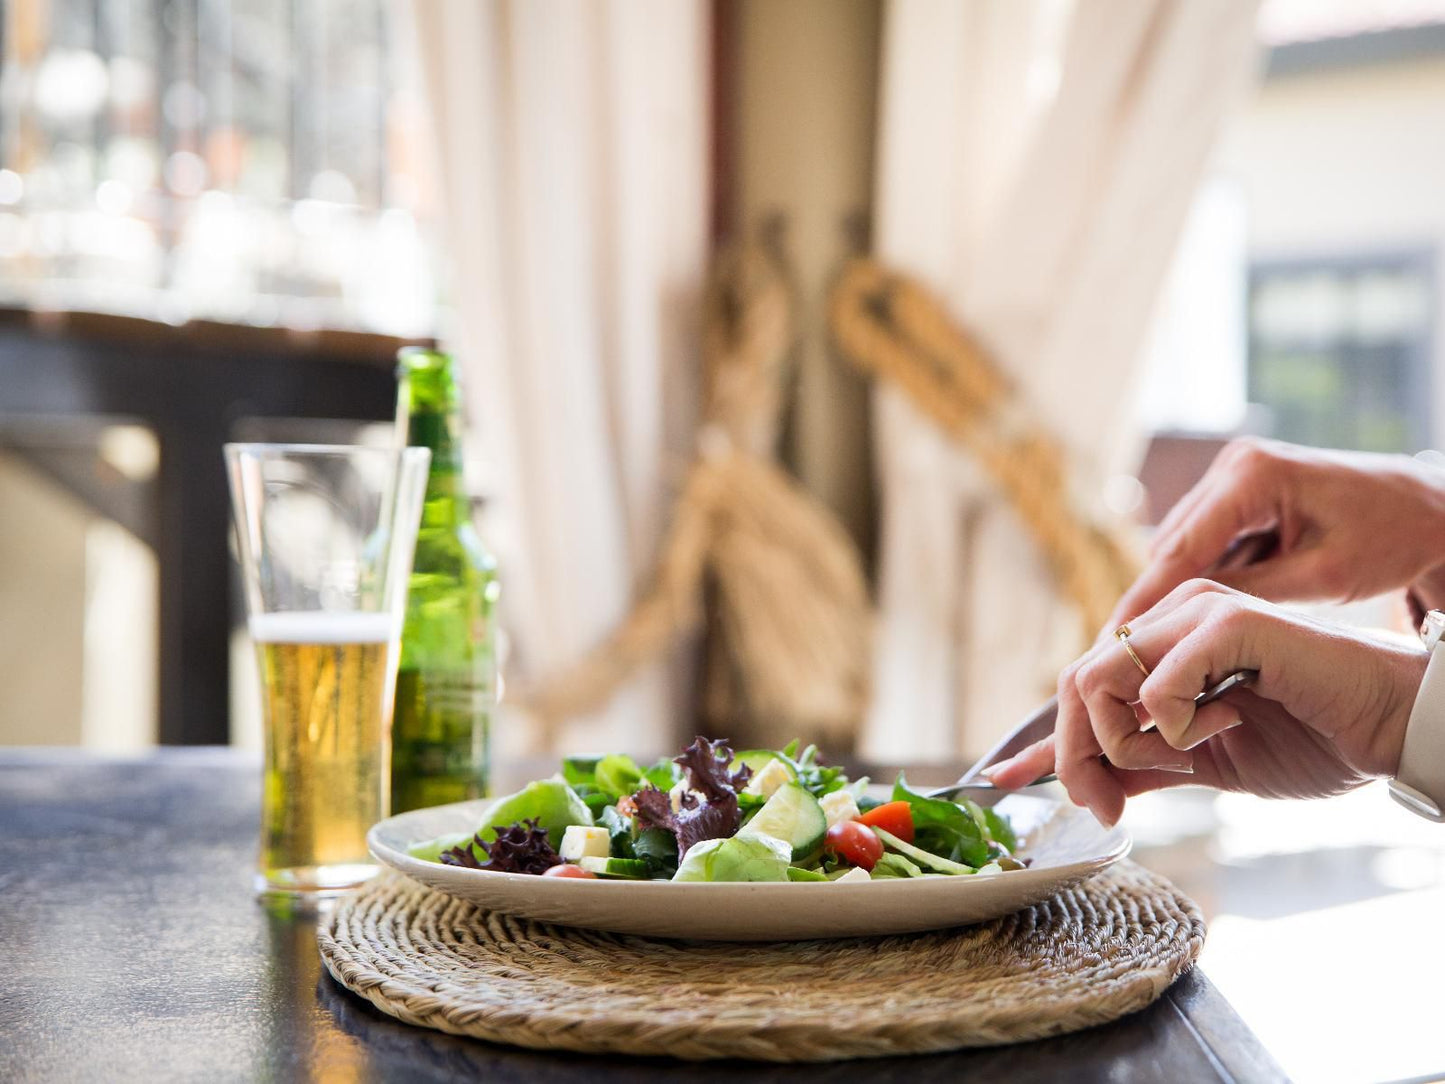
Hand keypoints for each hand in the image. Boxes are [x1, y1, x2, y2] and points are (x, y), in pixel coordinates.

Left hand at [986, 580, 1425, 825]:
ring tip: (1185, 754)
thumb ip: (1144, 763)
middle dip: (1078, 754)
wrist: (1388, 729)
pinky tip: (1222, 725)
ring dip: (1127, 741)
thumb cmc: (1311, 737)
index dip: (1046, 740)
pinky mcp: (1232, 625)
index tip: (1012, 782)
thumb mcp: (1206, 761)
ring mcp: (1198, 614)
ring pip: (1101, 679)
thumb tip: (1083, 783)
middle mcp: (1171, 616)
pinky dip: (1174, 723)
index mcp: (1163, 642)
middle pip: (1075, 682)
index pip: (1078, 684)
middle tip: (1110, 803)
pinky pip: (1158, 681)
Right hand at [1109, 438, 1444, 628]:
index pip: (1181, 547)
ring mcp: (1236, 474)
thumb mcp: (1321, 579)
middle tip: (1123, 651)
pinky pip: (1207, 538)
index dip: (1144, 598)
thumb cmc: (1391, 540)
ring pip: (1184, 542)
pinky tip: (1193, 614)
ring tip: (1153, 641)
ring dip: (1176, 587)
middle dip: (1152, 597)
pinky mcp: (1243, 489)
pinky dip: (1203, 573)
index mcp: (1252, 475)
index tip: (1113, 640)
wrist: (1433, 508)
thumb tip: (1180, 621)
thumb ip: (1248, 594)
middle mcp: (1234, 466)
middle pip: (1173, 543)